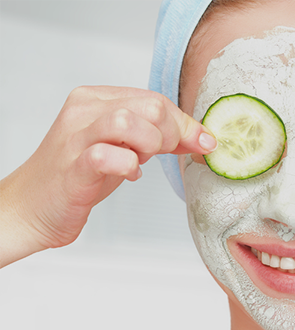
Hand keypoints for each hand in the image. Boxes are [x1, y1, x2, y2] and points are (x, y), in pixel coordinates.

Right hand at [0, 86, 216, 265]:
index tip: (202, 142)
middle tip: (164, 155)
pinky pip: (108, 155)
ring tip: (142, 160)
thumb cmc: (79, 176)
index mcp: (97, 99)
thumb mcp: (124, 147)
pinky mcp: (73, 165)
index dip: (184, 123)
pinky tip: (127, 174)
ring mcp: (76, 136)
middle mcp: (85, 111)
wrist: (33, 207)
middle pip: (150, 106)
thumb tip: (199, 136)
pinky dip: (128, 166)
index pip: (154, 99)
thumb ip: (156, 137)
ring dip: (150, 145)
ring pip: (130, 121)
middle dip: (172, 134)